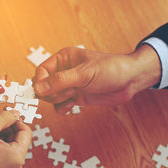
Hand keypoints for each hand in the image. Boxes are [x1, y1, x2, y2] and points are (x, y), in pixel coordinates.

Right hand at [33, 45, 160, 113]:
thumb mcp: (84, 74)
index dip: (40, 82)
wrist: (130, 81)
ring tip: (73, 96)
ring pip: (50, 97)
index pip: (41, 71)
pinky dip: (63, 108)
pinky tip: (73, 105)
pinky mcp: (75, 97)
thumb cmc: (111, 69)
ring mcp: (69, 85)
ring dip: (58, 100)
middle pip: (43, 85)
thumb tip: (38, 88)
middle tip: (68, 91)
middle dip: (52, 92)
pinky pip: (59, 105)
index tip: (43, 91)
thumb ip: (60, 81)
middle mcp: (64, 71)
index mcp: (64, 58)